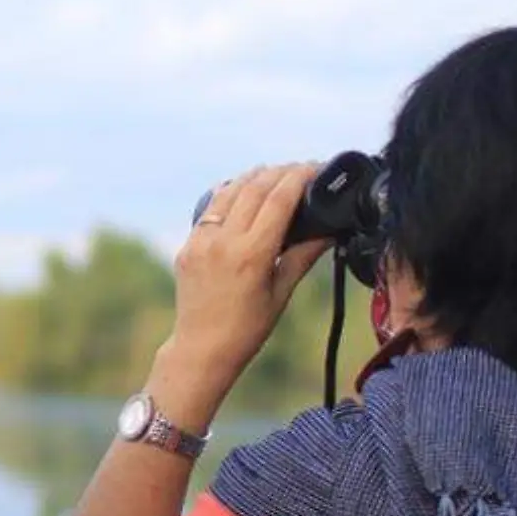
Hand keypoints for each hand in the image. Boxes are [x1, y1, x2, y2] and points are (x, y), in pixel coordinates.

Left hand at [166, 162, 329, 384]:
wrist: (201, 348)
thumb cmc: (247, 328)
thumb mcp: (281, 293)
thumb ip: (303, 256)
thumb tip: (329, 230)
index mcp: (251, 255)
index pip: (279, 199)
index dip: (300, 177)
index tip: (316, 167)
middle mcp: (223, 242)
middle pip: (255, 188)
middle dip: (281, 172)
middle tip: (301, 168)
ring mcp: (201, 242)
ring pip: (230, 191)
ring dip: (254, 177)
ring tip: (275, 173)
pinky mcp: (188, 246)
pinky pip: (210, 208)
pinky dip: (229, 193)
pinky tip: (242, 189)